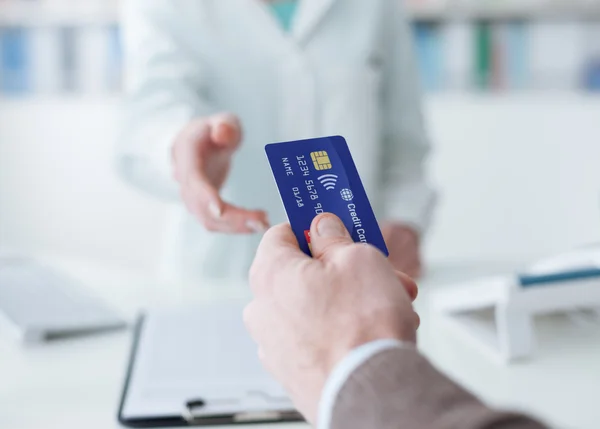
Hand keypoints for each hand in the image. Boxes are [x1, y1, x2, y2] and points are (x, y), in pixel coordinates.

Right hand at [171, 113, 268, 232]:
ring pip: (208, 219)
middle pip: (203, 206)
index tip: (220, 210)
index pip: (193, 180)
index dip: (205, 196)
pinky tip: (255, 225)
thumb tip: (221, 133)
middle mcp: (184, 181)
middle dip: (231, 217)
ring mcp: (191, 197)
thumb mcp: (221, 121)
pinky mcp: (201, 207)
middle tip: (261, 221)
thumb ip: (224, 125)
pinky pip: (215, 222)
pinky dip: (234, 227)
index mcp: (187, 156)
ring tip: (263, 224)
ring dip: (235, 226)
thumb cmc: (213, 130)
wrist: (196, 144)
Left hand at [244, 214, 419, 422]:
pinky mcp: (290, 372)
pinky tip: (369, 333)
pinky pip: (313, 337)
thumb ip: (333, 237)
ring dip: (346, 300)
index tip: (333, 230)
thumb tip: (323, 228)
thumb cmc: (361, 327)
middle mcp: (262, 310)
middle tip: (375, 270)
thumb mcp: (356, 257)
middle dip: (341, 269)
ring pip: (312, 306)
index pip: (280, 234)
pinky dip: (338, 330)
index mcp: (270, 273)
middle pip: (301, 273)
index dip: (311, 229)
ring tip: (385, 304)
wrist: (371, 393)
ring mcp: (273, 345)